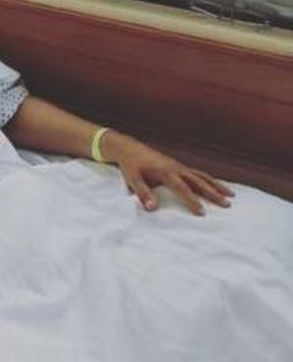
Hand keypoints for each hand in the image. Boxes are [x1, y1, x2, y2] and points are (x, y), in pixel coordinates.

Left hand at [102, 132, 234, 215]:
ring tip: (231, 195)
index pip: (183, 188)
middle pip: (199, 181)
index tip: (202, 213)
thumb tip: (153, 208)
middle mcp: (176, 168)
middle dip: (214, 193)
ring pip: (202, 176)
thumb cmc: (130, 165)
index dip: (192, 201)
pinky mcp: (178, 166)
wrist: (129, 148)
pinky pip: (197, 173)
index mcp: (166, 172)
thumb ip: (142, 193)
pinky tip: (216, 186)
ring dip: (216, 185)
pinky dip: (209, 179)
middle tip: (228, 204)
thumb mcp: (132, 179)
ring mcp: (179, 166)